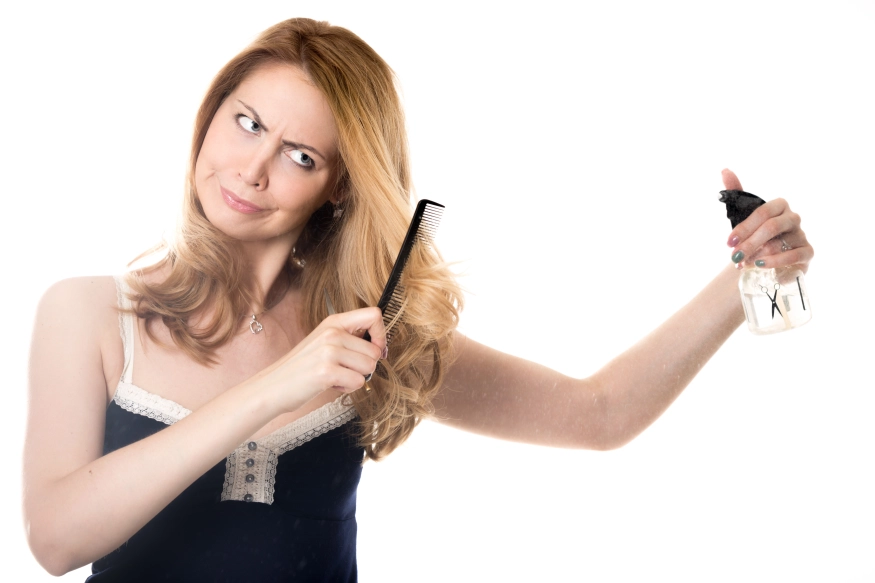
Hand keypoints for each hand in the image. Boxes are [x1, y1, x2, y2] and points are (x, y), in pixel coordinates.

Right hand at [259, 307, 386, 410]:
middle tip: (343, 370)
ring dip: (356, 378)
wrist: (273, 386)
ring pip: (369, 367)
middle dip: (365, 366)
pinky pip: (358, 382)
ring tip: (335, 376)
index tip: (375, 349)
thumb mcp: (324, 342)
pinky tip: (330, 384)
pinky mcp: (326, 372)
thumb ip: (349, 338)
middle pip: (375, 350)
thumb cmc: (302, 367)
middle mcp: (332, 333)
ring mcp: (329, 351)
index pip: (374, 315)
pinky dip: (348, 388)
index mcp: (334, 322)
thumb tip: (381, 347)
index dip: (381, 335)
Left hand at [722, 169, 813, 272]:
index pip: (763, 212)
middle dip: (750, 243)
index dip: (744, 227)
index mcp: (779, 206)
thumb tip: (725, 170)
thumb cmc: (754, 234)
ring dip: (759, 257)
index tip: (729, 242)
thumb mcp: (742, 215)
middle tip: (734, 257)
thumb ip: (735, 193)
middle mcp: (793, 218)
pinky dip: (776, 264)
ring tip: (745, 264)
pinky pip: (795, 257)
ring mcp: (802, 235)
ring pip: (780, 245)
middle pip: (772, 227)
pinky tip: (762, 267)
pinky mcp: (808, 253)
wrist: (764, 258)